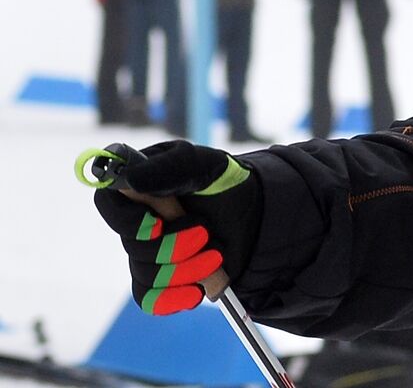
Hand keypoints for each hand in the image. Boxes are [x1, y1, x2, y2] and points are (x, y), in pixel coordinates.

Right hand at [94, 141, 261, 315]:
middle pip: (133, 246)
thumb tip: (128, 178)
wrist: (252, 213)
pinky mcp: (160, 278)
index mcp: (139, 186)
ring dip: (185, 270)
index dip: (127, 221)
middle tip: (205, 235)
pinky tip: (196, 293)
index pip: (108, 203)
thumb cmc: (223, 182)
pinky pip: (151, 299)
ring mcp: (146, 252)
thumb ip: (169, 168)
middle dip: (172, 247)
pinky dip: (173, 299)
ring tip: (216, 257)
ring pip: (146, 275)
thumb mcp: (205, 165)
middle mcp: (136, 221)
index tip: (156, 226)